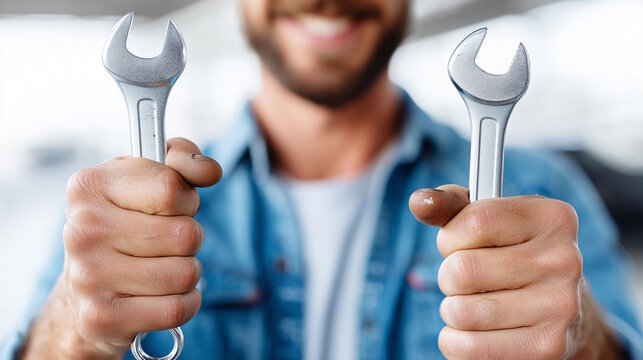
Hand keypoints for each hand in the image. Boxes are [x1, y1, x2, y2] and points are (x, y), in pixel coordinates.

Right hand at [21, 138, 221, 358]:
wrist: (83, 289)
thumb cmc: (127, 223)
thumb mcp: (148, 177)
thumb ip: (183, 159)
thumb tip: (210, 170)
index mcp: (91, 186)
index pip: (172, 188)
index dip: (186, 200)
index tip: (171, 207)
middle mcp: (82, 229)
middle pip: (185, 234)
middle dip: (189, 239)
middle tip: (165, 243)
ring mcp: (88, 276)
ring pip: (186, 274)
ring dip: (187, 273)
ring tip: (161, 268)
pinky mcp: (100, 317)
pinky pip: (176, 309)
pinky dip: (184, 303)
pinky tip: (162, 296)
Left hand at [409, 185, 623, 359]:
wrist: (561, 310)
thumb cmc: (510, 253)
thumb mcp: (487, 218)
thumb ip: (449, 205)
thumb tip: (420, 201)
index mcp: (551, 217)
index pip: (474, 222)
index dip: (451, 237)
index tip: (461, 244)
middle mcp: (564, 260)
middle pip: (462, 270)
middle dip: (449, 276)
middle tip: (467, 279)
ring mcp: (560, 306)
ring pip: (460, 312)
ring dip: (451, 310)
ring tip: (473, 303)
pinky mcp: (547, 347)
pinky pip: (468, 348)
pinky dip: (455, 341)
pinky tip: (475, 331)